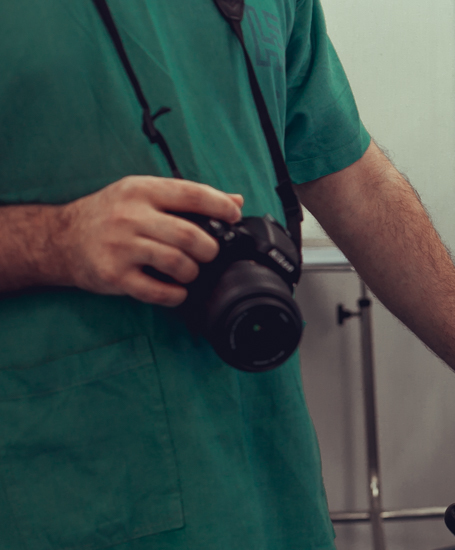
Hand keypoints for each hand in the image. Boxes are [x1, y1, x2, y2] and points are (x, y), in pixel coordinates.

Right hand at [55, 176, 243, 305]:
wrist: (60, 238)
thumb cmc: (109, 215)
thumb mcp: (143, 194)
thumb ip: (187, 197)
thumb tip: (235, 200)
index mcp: (141, 190)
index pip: (191, 194)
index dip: (221, 206)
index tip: (234, 216)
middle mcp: (130, 216)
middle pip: (190, 235)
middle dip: (209, 249)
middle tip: (208, 254)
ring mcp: (121, 247)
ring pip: (178, 263)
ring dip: (193, 272)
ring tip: (189, 271)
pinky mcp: (115, 275)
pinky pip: (159, 291)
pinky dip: (176, 294)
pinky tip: (175, 289)